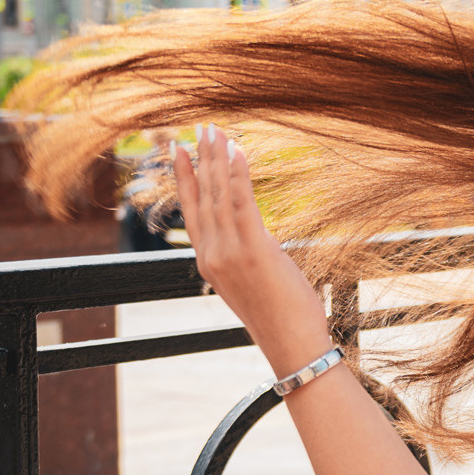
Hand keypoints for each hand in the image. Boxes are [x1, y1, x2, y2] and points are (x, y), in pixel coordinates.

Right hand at [172, 123, 331, 373]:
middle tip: (200, 128)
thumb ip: (250, 257)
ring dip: (216, 159)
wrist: (292, 346)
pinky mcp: (253, 250)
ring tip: (215, 130)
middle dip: (200, 159)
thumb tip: (259, 240)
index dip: (185, 179)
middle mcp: (213, 254)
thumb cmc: (283, 319)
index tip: (180, 151)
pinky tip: (237, 151)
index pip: (193, 212)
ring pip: (217, 196)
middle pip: (202, 197)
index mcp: (210, 262)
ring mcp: (230, 252)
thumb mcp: (257, 284)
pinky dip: (238, 175)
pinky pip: (241, 204)